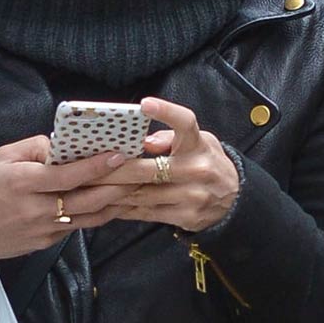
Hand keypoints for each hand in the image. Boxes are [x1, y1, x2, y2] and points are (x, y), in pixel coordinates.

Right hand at [0, 138, 126, 271]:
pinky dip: (98, 214)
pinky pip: (79, 225)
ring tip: (136, 186)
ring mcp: (44, 229)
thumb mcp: (1, 158)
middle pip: (88, 199)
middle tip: (141, 172)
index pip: (68, 175)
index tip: (119, 155)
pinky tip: (112, 202)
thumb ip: (34, 148)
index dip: (96, 165)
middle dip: (118, 185)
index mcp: (24, 183)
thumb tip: (64, 144)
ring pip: (90, 216)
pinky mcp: (47, 242)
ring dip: (116, 202)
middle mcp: (37, 209)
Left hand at [57, 98, 240, 234]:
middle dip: (116, 169)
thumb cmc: (208, 163)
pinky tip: (104, 205)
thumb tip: (140, 142)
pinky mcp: (184, 217)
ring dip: (113, 192)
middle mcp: (196, 170)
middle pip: (148, 169)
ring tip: (87, 187)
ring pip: (142, 194)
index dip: (166, 113)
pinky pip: (146, 213)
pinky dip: (124, 209)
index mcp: (198, 145)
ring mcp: (190, 197)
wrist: (235, 201)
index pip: (185, 124)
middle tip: (88, 165)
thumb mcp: (200, 142)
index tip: (145, 104)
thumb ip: (170, 138)